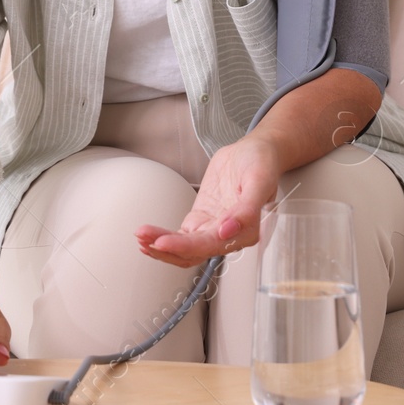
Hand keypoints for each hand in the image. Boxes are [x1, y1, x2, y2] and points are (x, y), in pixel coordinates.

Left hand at [135, 137, 280, 267]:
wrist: (255, 151)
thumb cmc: (262, 164)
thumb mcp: (259, 181)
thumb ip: (246, 210)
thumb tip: (227, 231)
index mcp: (245, 231)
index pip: (210, 246)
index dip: (184, 247)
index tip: (162, 242)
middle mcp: (228, 236)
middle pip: (193, 252)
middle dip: (166, 248)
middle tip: (144, 237)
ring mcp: (213, 229)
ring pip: (185, 249)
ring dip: (162, 246)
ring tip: (141, 236)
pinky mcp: (201, 220)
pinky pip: (182, 237)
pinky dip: (164, 238)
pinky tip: (149, 237)